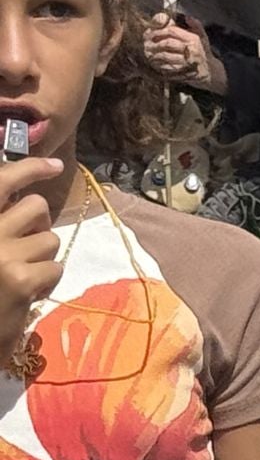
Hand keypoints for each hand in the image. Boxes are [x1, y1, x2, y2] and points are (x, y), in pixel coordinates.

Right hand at [0, 158, 64, 358]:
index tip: (54, 164)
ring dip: (43, 257)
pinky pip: (55, 267)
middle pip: (35, 207)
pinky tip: (27, 295)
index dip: (28, 168)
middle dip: (40, 224)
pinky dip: (47, 281)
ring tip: (23, 276)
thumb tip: (24, 199)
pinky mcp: (20, 279)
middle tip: (30, 246)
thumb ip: (0, 226)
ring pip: (49, 239)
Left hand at [144, 12, 226, 93]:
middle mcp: (190, 50)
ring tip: (147, 53)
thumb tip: (188, 17)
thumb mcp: (203, 37)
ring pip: (165, 56)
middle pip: (167, 43)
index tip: (150, 33)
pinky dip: (158, 65)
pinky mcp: (183, 72)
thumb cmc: (204, 53)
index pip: (172, 31)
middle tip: (146, 43)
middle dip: (154, 42)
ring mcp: (186, 62)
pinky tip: (154, 63)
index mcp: (193, 39)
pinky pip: (166, 67)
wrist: (211, 72)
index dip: (159, 31)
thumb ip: (196, 26)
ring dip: (154, 54)